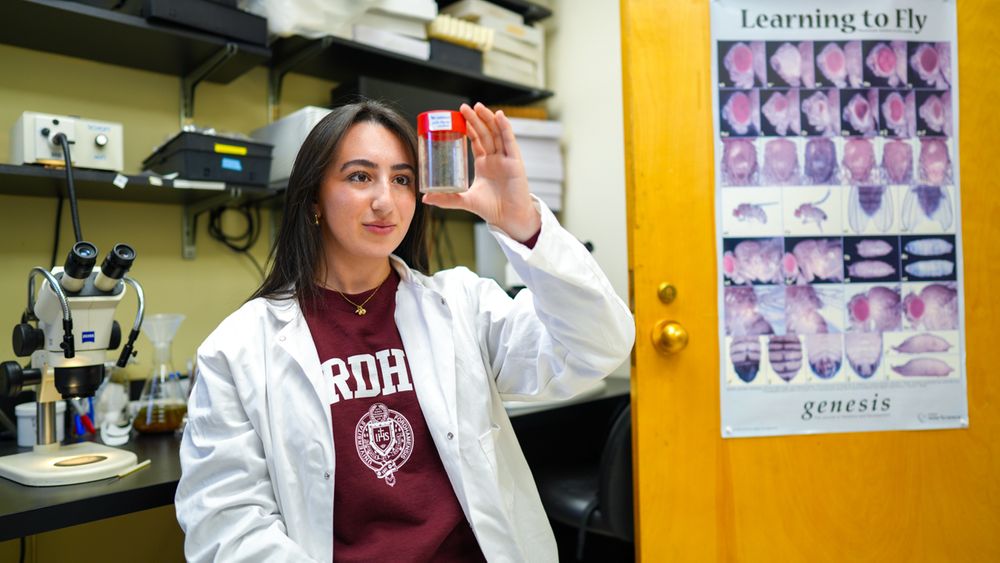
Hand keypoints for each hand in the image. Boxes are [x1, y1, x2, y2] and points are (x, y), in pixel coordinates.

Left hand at [422, 102, 540, 241]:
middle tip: (464, 107)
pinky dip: (505, 128)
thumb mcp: (465, 200)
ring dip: (488, 119)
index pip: (476, 140)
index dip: (469, 127)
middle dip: (475, 119)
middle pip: (485, 133)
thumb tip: (425, 199)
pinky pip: (510, 141)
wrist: (508, 218)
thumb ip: (447, 199)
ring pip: (496, 133)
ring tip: (478, 107)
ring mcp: (506, 159)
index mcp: (484, 164)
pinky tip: (499, 116)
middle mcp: (495, 158)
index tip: (458, 116)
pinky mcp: (515, 162)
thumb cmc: (491, 209)